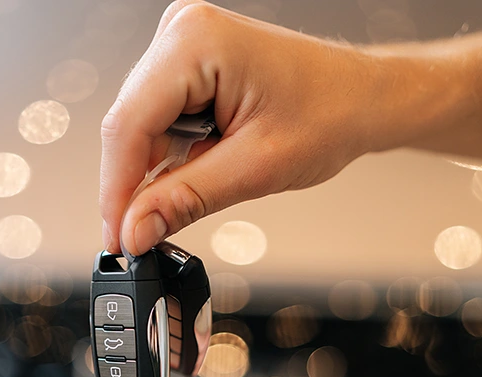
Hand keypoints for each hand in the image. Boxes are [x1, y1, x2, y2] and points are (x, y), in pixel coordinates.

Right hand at [99, 0, 389, 256]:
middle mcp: (182, 32)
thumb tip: (133, 230)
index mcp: (196, 41)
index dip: (116, 189)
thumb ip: (186, 199)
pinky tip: (208, 161)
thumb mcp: (256, 168)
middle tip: (149, 234)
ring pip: (142, 127)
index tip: (117, 239)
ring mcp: (183, 44)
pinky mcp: (188, 63)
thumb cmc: (330, 114)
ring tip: (214, 177)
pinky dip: (176, 154)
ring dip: (163, 168)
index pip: (129, 124)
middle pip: (130, 125)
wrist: (364, 99)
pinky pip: (160, 119)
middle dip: (138, 183)